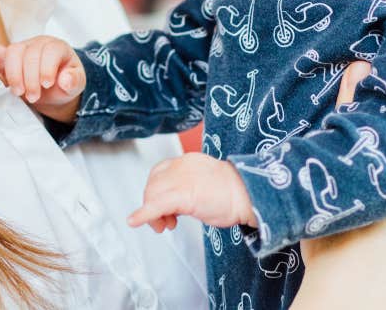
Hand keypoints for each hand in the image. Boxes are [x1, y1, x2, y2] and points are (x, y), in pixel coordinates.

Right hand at [0, 36, 84, 123]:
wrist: (54, 88)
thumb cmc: (64, 82)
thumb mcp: (76, 83)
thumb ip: (74, 81)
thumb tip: (64, 80)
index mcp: (57, 47)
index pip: (49, 50)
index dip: (46, 67)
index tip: (46, 85)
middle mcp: (37, 44)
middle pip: (28, 53)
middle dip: (29, 78)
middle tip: (33, 97)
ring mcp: (20, 49)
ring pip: (12, 53)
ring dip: (13, 75)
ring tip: (18, 93)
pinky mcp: (5, 58)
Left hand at [127, 152, 255, 232]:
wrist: (249, 195)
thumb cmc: (235, 192)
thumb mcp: (207, 183)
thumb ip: (189, 188)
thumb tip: (175, 203)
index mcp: (188, 161)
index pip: (160, 172)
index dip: (157, 189)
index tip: (162, 205)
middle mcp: (181, 166)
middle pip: (153, 184)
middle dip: (153, 204)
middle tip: (164, 222)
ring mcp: (181, 180)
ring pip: (152, 194)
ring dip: (153, 214)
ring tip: (166, 226)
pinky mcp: (183, 195)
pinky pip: (156, 205)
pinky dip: (143, 214)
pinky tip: (135, 221)